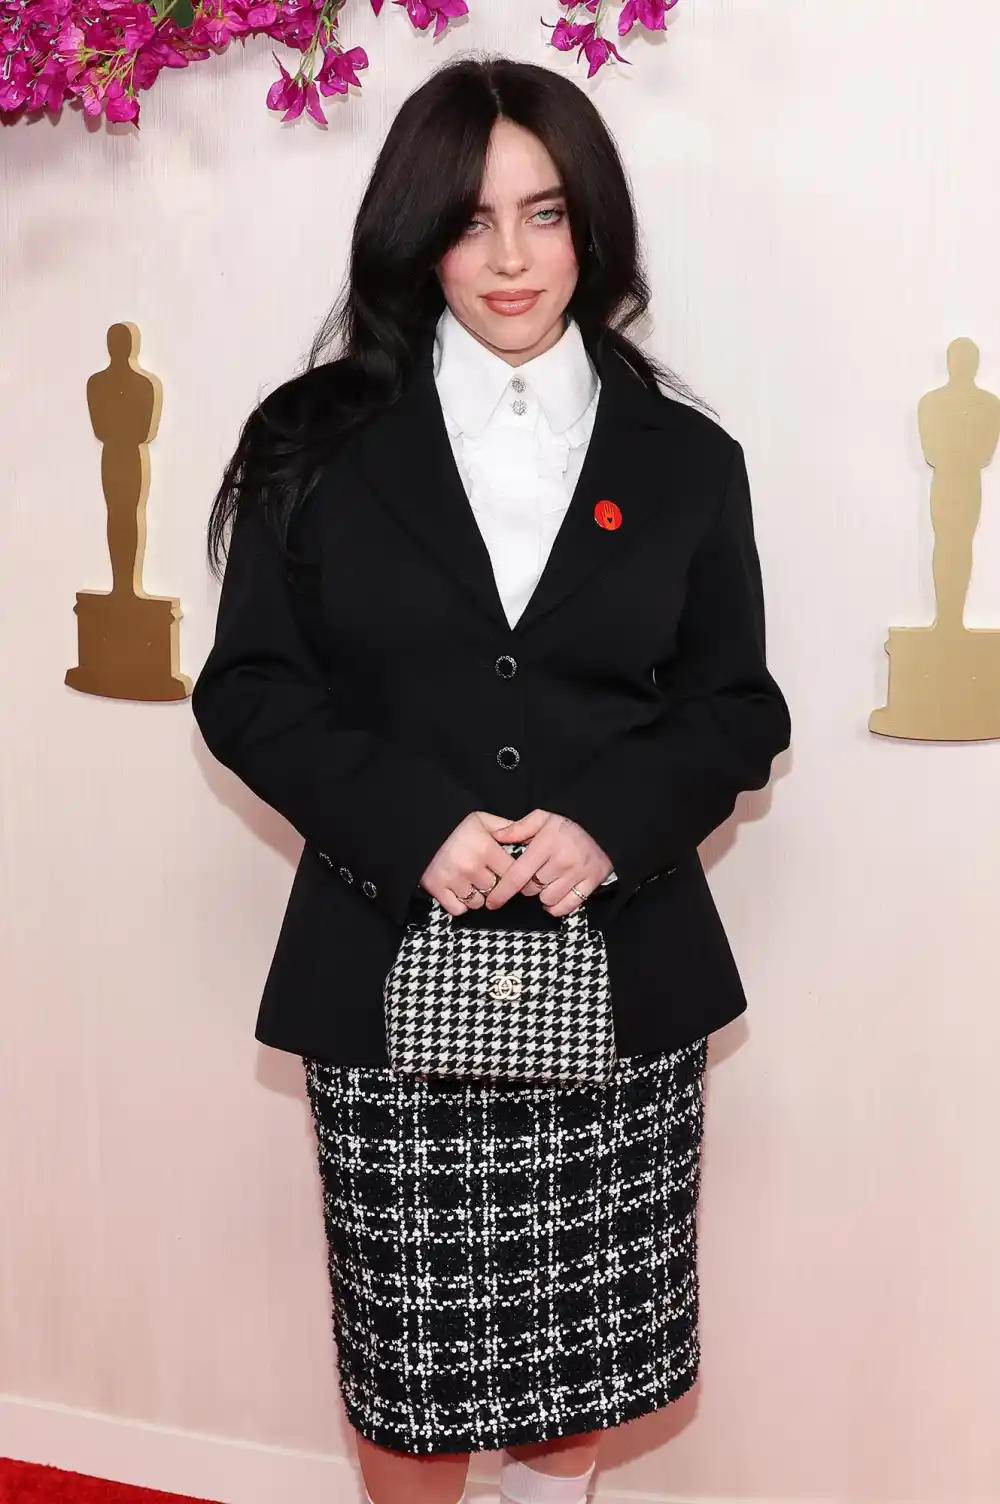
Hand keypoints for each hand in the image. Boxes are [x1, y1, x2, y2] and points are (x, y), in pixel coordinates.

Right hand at [419, 811, 516, 915]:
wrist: (419, 827)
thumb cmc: (455, 824)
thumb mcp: (482, 819)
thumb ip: (507, 828)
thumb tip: (530, 837)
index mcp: (486, 848)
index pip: (513, 874)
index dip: (515, 876)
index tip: (511, 874)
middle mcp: (471, 867)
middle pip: (496, 891)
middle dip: (495, 886)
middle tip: (489, 877)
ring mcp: (454, 880)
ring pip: (478, 903)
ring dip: (478, 897)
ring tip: (473, 883)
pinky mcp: (437, 889)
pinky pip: (458, 909)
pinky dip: (461, 904)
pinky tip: (461, 892)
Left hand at [483, 809, 613, 916]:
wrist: (603, 827)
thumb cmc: (567, 825)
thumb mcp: (542, 818)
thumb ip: (518, 828)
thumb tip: (497, 836)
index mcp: (546, 844)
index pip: (518, 875)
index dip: (502, 891)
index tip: (492, 902)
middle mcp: (561, 861)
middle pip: (531, 889)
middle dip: (527, 885)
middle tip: (534, 873)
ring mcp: (577, 874)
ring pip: (547, 899)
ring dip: (543, 895)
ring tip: (548, 882)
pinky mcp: (591, 883)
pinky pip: (567, 906)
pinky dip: (558, 906)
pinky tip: (556, 896)